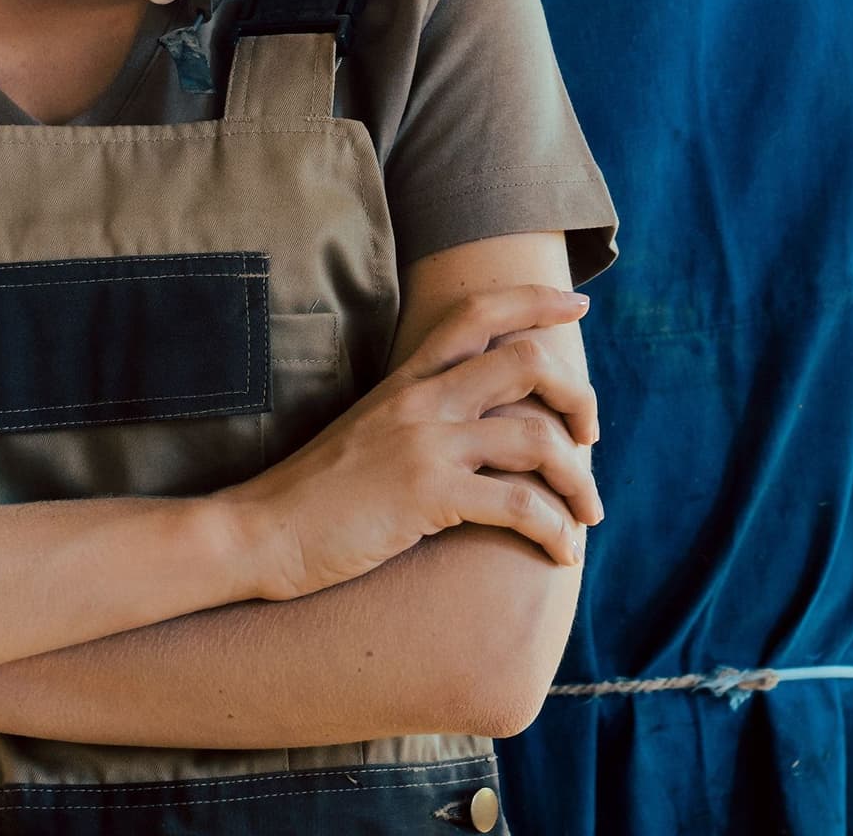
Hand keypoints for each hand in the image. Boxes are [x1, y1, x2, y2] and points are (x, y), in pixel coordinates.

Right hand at [219, 284, 600, 601]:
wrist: (262, 531)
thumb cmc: (318, 492)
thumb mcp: (371, 429)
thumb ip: (421, 412)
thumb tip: (484, 419)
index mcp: (408, 378)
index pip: (478, 312)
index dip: (535, 300)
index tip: (577, 306)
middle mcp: (421, 398)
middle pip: (526, 360)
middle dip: (577, 395)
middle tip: (590, 435)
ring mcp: (424, 444)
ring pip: (536, 438)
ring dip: (578, 478)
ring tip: (587, 512)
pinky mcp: (425, 495)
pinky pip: (517, 505)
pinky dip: (553, 529)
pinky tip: (561, 551)